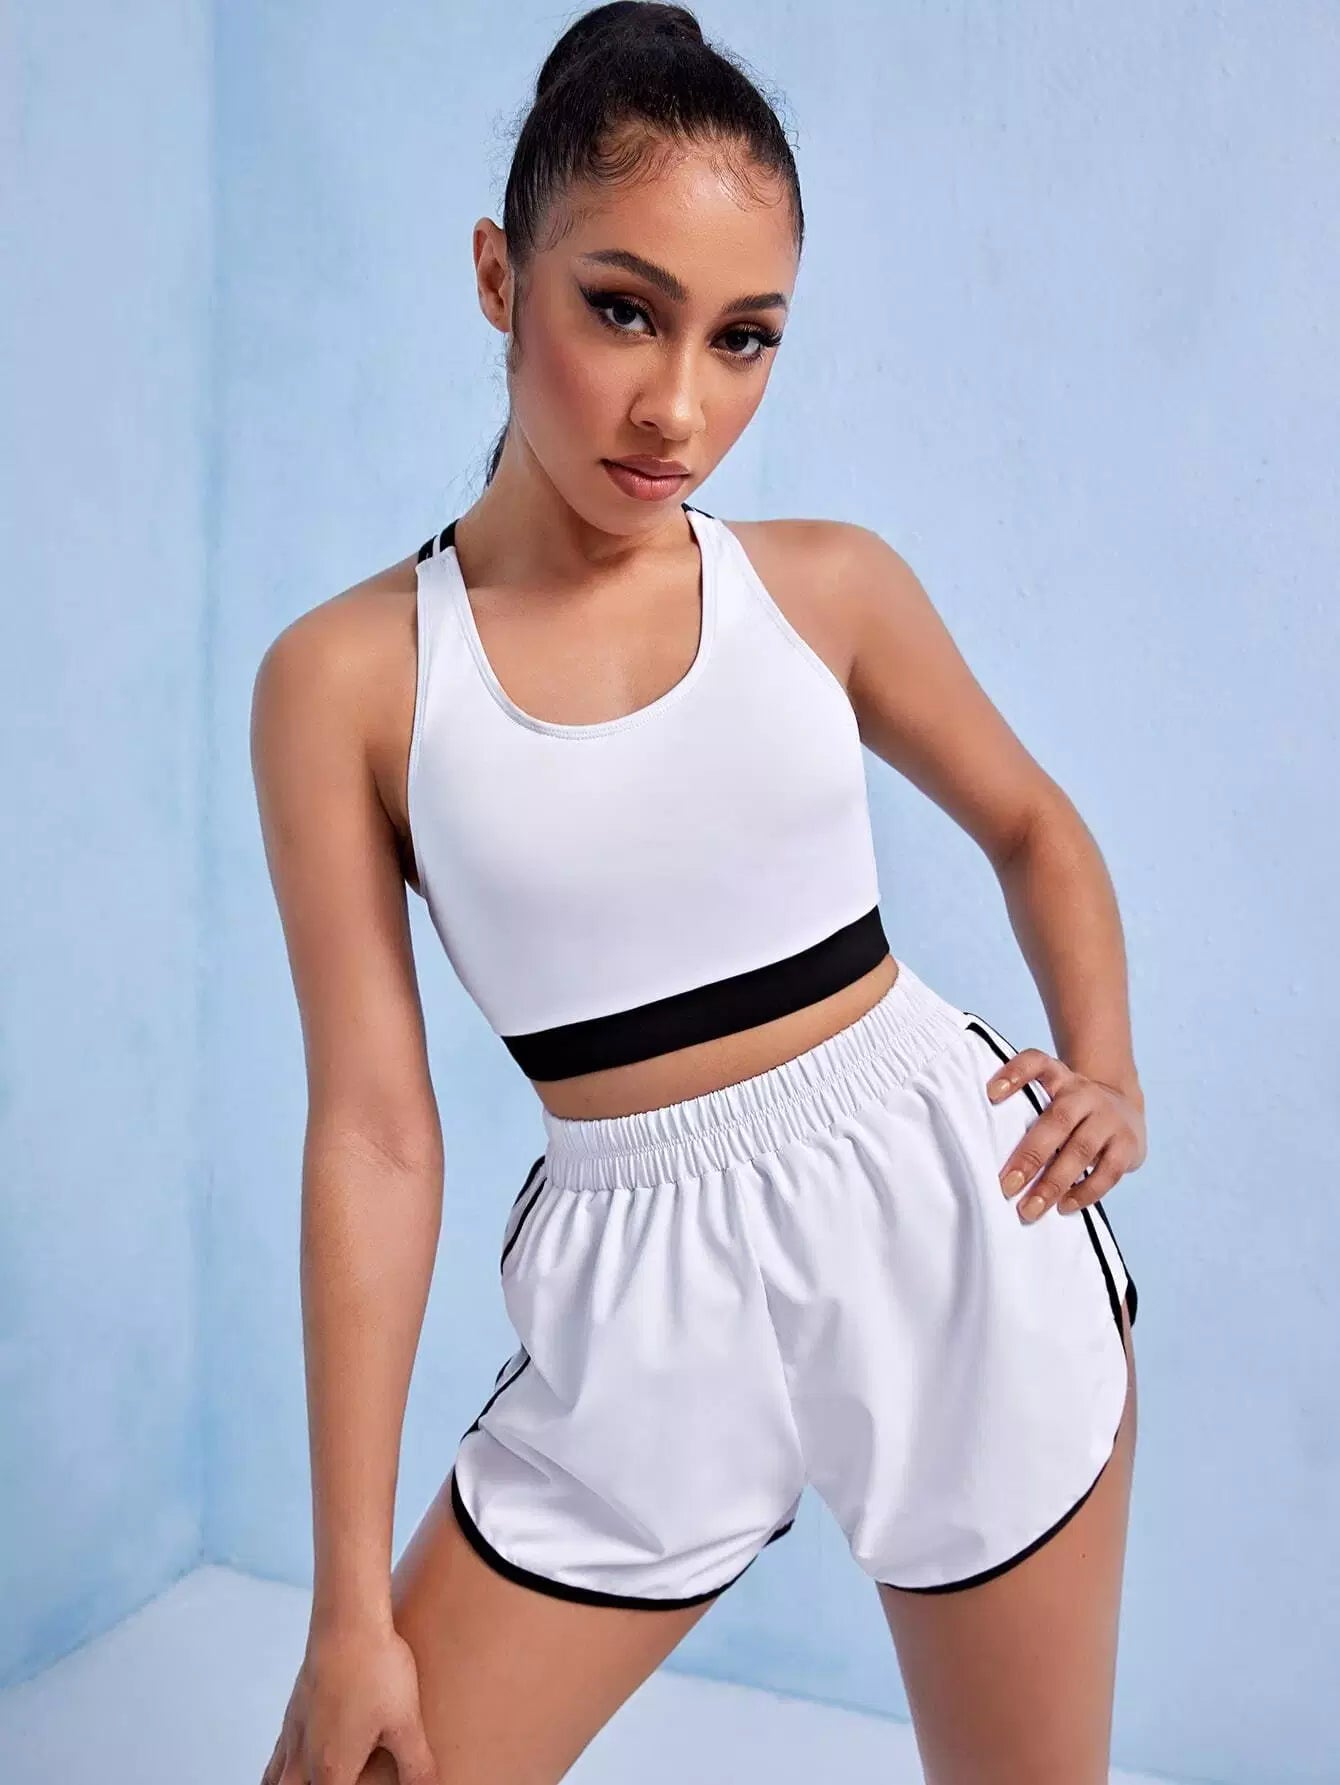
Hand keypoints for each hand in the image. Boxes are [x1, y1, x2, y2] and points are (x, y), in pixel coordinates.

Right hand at [260, 1614, 438, 1784]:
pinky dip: (280, 1768)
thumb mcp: (405, 1724)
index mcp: (331, 1770)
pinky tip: (296, 1757)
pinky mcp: (294, 1708)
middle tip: (337, 1780)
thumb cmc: (376, 1670)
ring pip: (276, 1780)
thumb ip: (417, 1768)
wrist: (347, 1620)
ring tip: (303, 1783)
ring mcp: (295, 1732)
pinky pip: (278, 1753)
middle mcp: (304, 1758)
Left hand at [986, 1049, 1145, 1223]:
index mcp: (1059, 1077)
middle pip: (1055, 1120)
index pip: (1036, 1063)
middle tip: (1007, 1186)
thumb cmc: (1071, 1112)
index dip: (1014, 1074)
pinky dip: (1084, 1192)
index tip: (991, 1093)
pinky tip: (1064, 1206)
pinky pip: (1107, 1172)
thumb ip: (1026, 1114)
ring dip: (1053, 1183)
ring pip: (1080, 1149)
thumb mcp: (1051, 1098)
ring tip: (1030, 1208)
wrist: (1125, 1107)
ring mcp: (1109, 1118)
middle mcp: (1084, 1093)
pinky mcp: (1128, 1144)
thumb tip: (988, 1157)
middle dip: (1030, 1156)